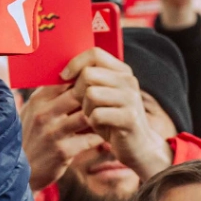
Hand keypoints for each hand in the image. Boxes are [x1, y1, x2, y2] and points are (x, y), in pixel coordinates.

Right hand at [21, 84, 103, 190]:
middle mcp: (44, 114)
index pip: (66, 79)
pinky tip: (106, 135)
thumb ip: (49, 96)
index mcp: (38, 100)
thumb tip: (70, 76)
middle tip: (108, 101)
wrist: (22, 172)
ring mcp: (53, 133)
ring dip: (100, 116)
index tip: (98, 85)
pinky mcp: (63, 151)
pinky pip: (89, 138)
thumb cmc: (31, 138)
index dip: (84, 80)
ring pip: (86, 115)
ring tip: (109, 117)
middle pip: (78, 94)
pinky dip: (100, 136)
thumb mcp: (32, 112)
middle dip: (96, 97)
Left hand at [62, 48, 171, 179]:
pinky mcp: (128, 118)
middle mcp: (128, 81)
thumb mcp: (104, 95)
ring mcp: (130, 99)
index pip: (94, 54)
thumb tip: (62, 71)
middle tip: (82, 105)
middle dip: (78, 91)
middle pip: (89, 74)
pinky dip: (93, 122)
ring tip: (92, 117)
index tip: (65, 77)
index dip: (75, 63)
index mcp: (122, 71)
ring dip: (85, 109)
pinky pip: (97, 114)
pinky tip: (100, 127)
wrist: (138, 146)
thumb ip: (90, 80)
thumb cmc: (113, 119)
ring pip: (91, 94)